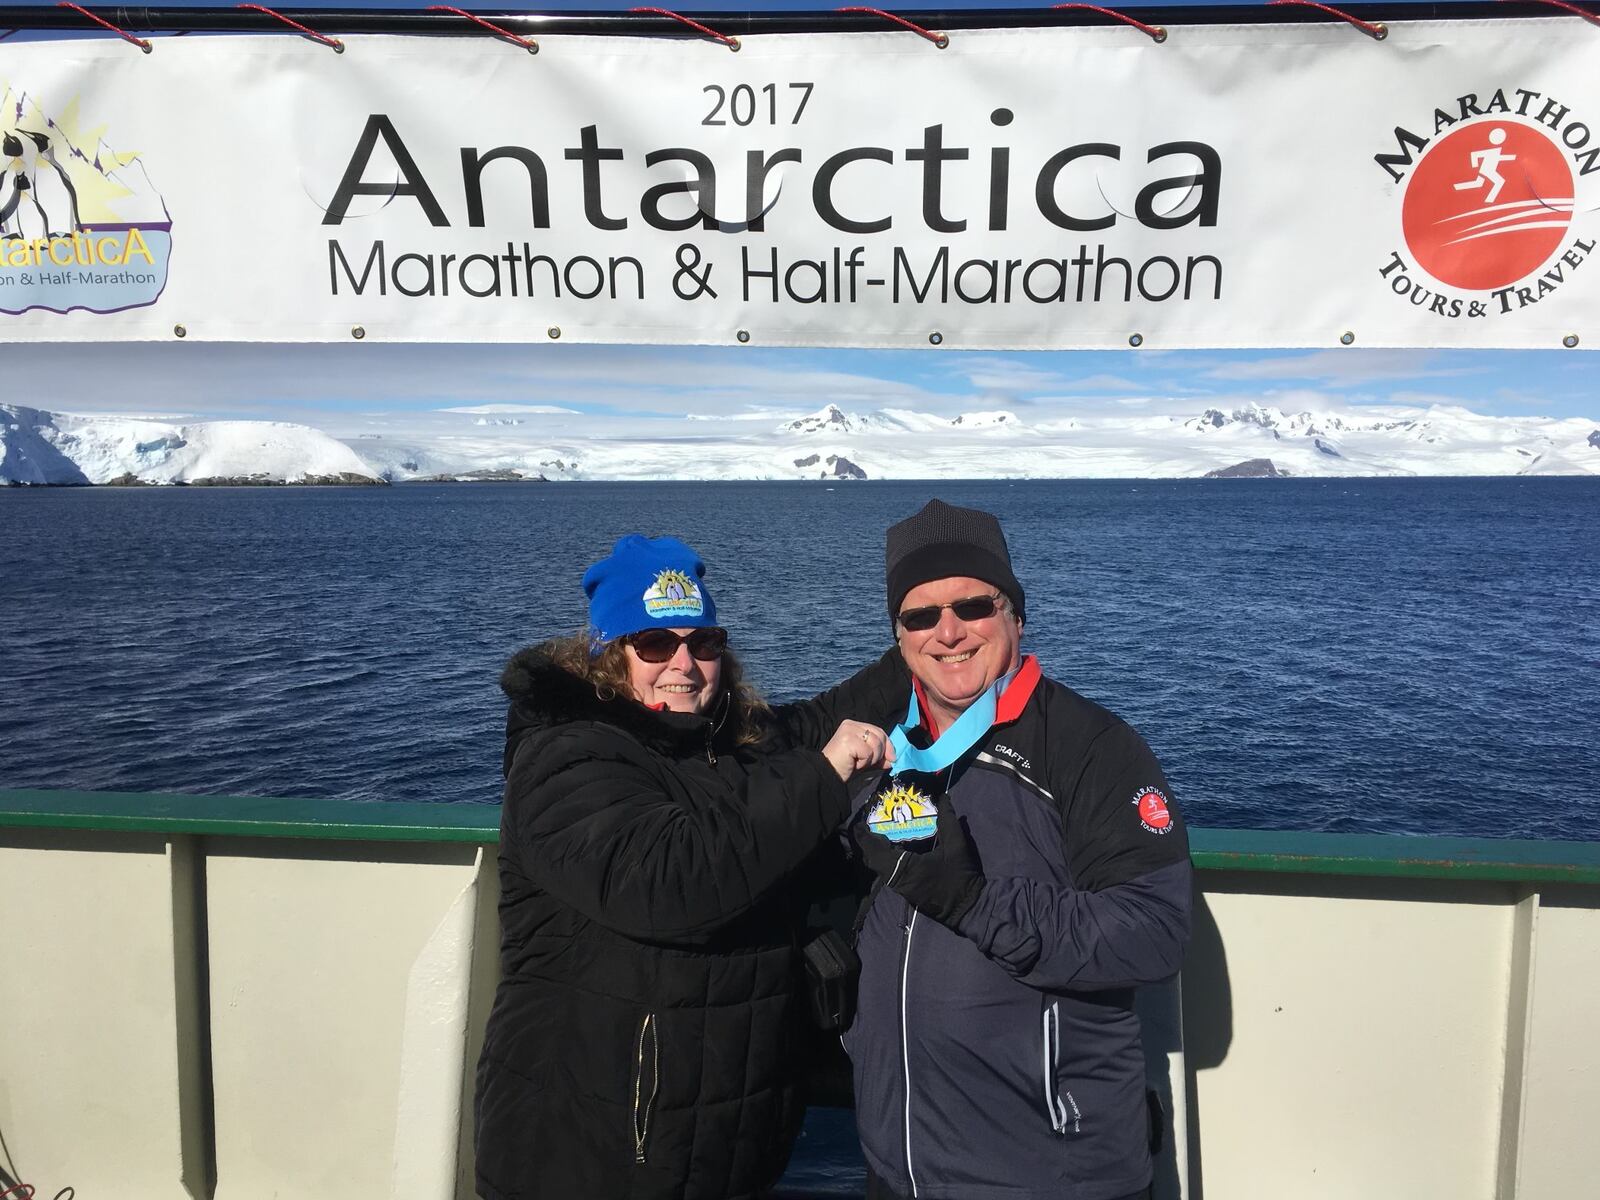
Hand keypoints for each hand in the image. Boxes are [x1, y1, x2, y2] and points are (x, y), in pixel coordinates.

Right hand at [821, 719, 893, 783]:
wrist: (826, 775)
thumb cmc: (843, 767)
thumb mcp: (865, 760)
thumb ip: (878, 757)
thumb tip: (892, 759)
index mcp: (853, 725)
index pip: (878, 730)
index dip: (887, 745)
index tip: (891, 758)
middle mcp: (850, 725)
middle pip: (879, 735)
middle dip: (880, 753)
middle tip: (867, 763)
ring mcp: (848, 731)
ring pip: (876, 743)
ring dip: (871, 759)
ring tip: (858, 763)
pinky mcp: (848, 740)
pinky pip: (868, 752)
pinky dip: (864, 762)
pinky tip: (853, 763)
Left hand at [852, 795, 984, 930]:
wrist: (969, 908)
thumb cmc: (961, 876)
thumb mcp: (956, 845)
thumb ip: (947, 820)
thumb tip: (943, 798)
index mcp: (905, 868)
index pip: (876, 852)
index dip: (864, 837)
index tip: (860, 822)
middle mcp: (897, 880)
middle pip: (873, 860)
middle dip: (868, 842)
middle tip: (869, 823)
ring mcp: (900, 888)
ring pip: (879, 868)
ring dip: (876, 851)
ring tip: (878, 832)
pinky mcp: (905, 892)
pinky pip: (887, 873)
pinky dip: (885, 859)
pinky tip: (892, 847)